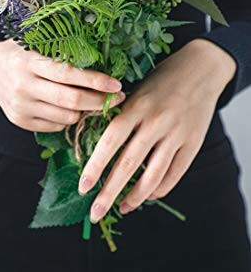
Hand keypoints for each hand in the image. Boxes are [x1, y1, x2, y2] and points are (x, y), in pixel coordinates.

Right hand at [0, 37, 123, 131]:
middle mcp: (23, 86)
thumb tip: (101, 50)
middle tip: (118, 97)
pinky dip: (70, 117)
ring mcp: (21, 106)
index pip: (67, 74)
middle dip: (99, 101)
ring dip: (86, 111)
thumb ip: (60, 47)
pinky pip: (56, 125)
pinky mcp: (20, 121)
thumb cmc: (19, 53)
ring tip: (96, 100)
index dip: (95, 81)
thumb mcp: (33, 42)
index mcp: (28, 62)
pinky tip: (72, 107)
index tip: (116, 84)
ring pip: (66, 116)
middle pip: (70, 100)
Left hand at [78, 39, 235, 222]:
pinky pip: (174, 174)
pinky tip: (146, 196)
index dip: (95, 166)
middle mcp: (155, 121)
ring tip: (121, 208)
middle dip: (108, 193)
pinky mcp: (193, 143)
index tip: (83, 186)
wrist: (199, 70)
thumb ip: (121, 116)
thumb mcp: (136, 91)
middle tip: (94, 213)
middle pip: (128, 164)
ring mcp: (176, 134)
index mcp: (136, 106)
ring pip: (153, 175)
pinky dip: (158, 189)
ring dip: (134, 197)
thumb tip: (99, 149)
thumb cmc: (160, 81)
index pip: (110, 141)